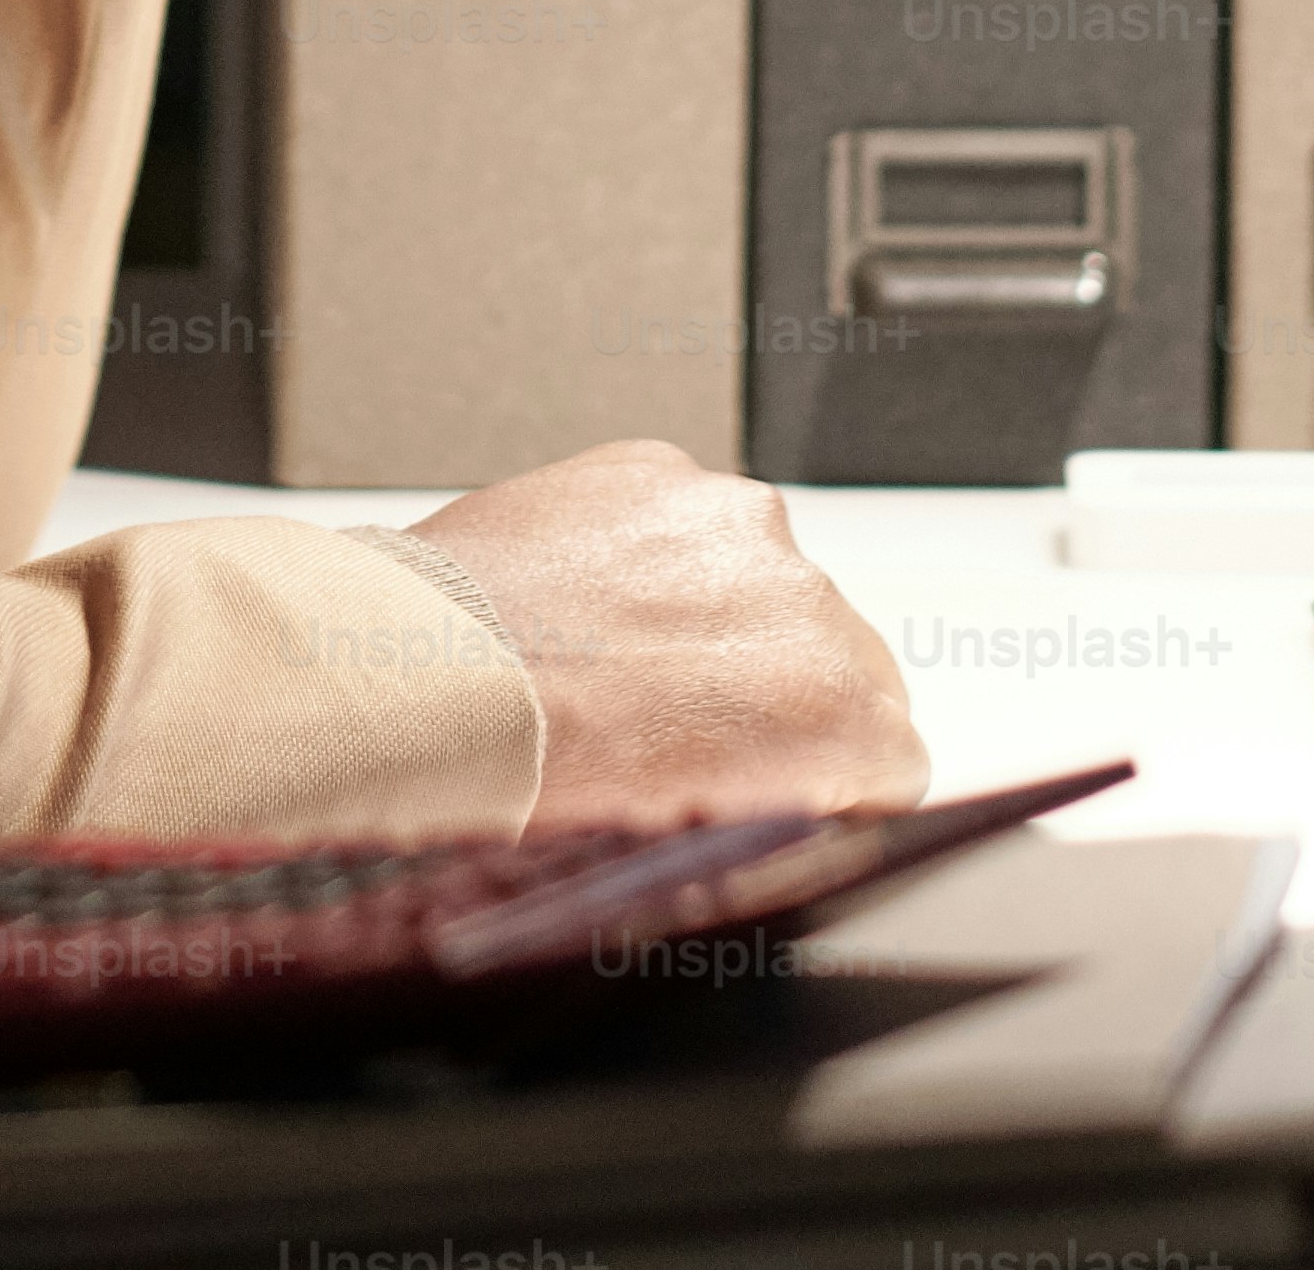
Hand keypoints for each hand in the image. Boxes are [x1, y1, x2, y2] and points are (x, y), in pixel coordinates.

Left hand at [397, 440, 926, 826]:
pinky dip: (650, 556)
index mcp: (832, 713)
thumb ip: (781, 806)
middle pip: (840, 657)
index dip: (835, 780)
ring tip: (614, 664)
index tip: (785, 787)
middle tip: (684, 733)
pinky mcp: (657, 471)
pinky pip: (685, 522)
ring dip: (714, 616)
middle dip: (780, 694)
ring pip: (761, 579)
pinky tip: (582, 604)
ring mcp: (730, 523)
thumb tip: (794, 807)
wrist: (421, 684)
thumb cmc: (539, 782)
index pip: (892, 755)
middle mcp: (803, 602)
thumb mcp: (693, 843)